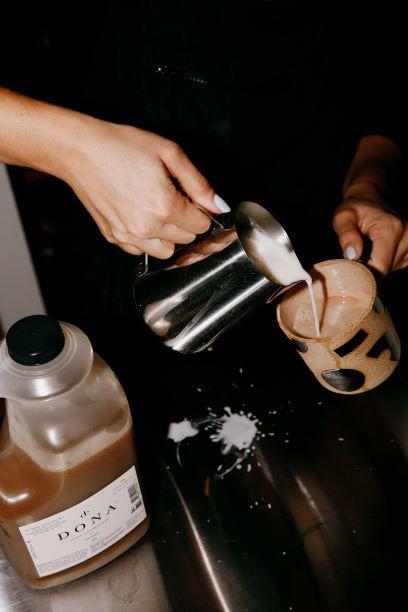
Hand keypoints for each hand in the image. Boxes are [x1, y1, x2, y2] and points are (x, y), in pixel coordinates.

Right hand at [63, 119, 229, 257]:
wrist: (80, 150)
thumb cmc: (122, 146)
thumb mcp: (169, 153)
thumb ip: (199, 184)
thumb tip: (219, 206)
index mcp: (164, 205)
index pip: (201, 224)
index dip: (200, 209)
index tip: (188, 195)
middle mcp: (147, 226)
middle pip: (187, 238)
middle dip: (186, 220)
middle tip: (171, 196)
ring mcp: (128, 235)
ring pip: (167, 251)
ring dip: (169, 234)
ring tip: (157, 209)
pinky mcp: (114, 237)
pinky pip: (142, 251)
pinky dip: (147, 239)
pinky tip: (140, 215)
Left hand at [332, 186, 407, 274]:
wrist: (370, 197)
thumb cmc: (355, 208)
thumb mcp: (343, 217)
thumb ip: (347, 235)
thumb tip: (352, 255)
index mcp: (390, 228)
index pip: (380, 267)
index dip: (364, 274)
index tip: (351, 270)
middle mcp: (406, 235)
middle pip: (386, 270)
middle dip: (369, 268)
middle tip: (356, 255)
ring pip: (392, 269)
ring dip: (377, 264)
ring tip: (368, 248)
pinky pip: (398, 264)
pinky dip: (386, 262)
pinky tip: (377, 250)